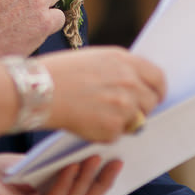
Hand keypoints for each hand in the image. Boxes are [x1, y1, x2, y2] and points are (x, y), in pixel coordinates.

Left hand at [0, 153, 120, 194]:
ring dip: (83, 180)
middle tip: (115, 161)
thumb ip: (57, 167)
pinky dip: (62, 185)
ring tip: (92, 158)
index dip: (100, 182)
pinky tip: (69, 168)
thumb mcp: (32, 167)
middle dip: (99, 182)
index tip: (116, 161)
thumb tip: (86, 154)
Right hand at [41, 46, 165, 142]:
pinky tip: (84, 121)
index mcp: (124, 61)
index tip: (153, 97)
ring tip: (93, 114)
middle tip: (118, 111)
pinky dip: (103, 133)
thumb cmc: (57, 73)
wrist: (37, 90)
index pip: (158, 78)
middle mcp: (129, 82)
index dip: (157, 90)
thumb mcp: (92, 59)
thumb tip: (134, 87)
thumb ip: (117, 71)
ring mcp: (124, 106)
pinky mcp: (114, 127)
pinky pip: (117, 135)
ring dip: (121, 122)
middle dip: (139, 108)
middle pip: (150, 102)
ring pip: (136, 121)